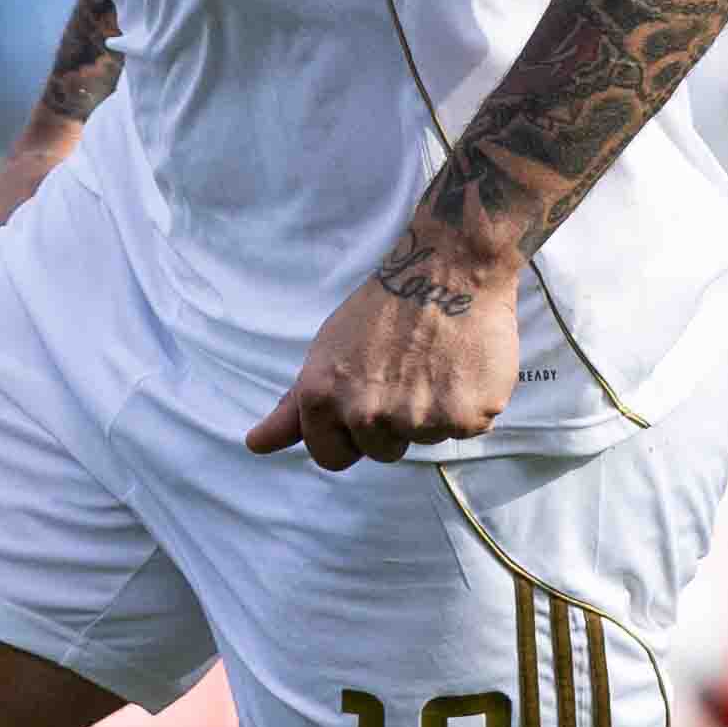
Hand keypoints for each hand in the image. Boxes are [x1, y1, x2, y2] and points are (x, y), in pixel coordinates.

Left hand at [245, 238, 522, 468]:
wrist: (449, 268)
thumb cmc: (383, 310)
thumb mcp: (325, 353)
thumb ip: (293, 408)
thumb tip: (255, 445)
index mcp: (323, 399)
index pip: (331, 457)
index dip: (349, 434)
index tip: (367, 400)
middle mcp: (366, 414)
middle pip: (381, 452)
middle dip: (393, 422)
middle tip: (406, 372)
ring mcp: (417, 420)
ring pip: (426, 440)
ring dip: (434, 410)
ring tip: (436, 363)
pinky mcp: (464, 416)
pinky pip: (468, 428)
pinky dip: (471, 402)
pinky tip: (464, 364)